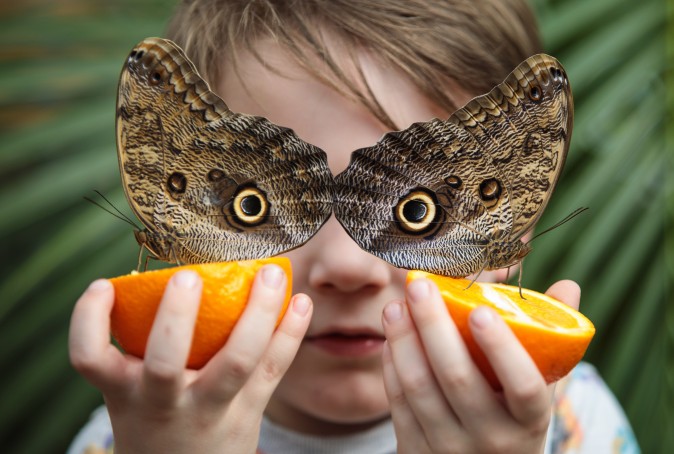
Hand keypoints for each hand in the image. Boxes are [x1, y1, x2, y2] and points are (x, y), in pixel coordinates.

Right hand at [69, 265, 312, 453]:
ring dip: (258, 313)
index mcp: (125, 392)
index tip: (101, 286)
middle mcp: (165, 403)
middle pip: (165, 362)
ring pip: (238, 361)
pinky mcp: (250, 409)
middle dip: (175, 317)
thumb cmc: (155, 420)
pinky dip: (291, 333)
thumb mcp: (131, 393)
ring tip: (270, 274)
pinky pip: (274, 369)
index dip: (89, 319)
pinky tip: (301, 302)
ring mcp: (212, 408)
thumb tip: (155, 279)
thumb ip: (139, 347)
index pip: (91, 358)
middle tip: (187, 275)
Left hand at [382, 279, 580, 453]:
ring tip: (397, 304)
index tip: (481, 310)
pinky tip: (393, 335)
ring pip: (419, 388)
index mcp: (529, 422)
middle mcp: (490, 439)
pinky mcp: (416, 451)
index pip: (523, 387)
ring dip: (404, 340)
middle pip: (457, 378)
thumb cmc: (515, 422)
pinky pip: (399, 403)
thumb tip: (566, 286)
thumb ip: (553, 337)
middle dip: (434, 326)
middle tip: (421, 286)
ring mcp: (448, 447)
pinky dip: (393, 364)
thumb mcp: (541, 391)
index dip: (502, 349)